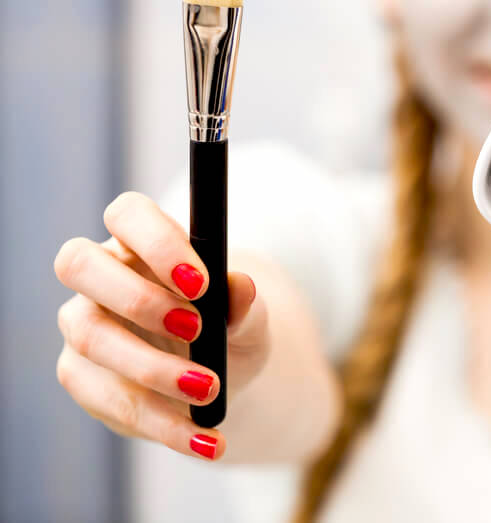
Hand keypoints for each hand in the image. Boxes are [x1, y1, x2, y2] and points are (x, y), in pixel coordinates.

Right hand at [53, 192, 268, 460]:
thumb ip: (245, 304)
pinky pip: (106, 398)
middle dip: (137, 298)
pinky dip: (160, 423)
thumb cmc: (228, 331)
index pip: (128, 214)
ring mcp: (83, 325)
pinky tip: (201, 438)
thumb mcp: (250, 320)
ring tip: (209, 390)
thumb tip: (241, 287)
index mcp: (143, 243)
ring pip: (90, 337)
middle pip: (78, 263)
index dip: (157, 241)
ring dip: (153, 369)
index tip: (202, 282)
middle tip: (195, 330)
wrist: (220, 379)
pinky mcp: (82, 376)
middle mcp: (102, 276)